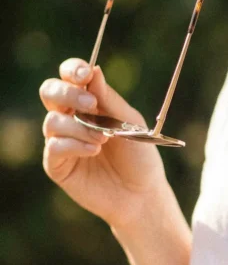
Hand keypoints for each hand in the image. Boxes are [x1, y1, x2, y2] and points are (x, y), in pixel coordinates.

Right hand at [40, 58, 168, 228]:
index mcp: (89, 102)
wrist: (142, 194)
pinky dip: (74, 145)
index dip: (73, 70)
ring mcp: (62, 141)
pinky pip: (54, 146)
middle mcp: (70, 118)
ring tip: (103, 139)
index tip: (85, 75)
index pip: (70, 76)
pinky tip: (94, 151)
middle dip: (67, 94)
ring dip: (79, 127)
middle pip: (50, 92)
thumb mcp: (130, 123)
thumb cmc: (139, 156)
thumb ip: (110, 100)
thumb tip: (94, 71)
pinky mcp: (57, 165)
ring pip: (52, 121)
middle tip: (91, 106)